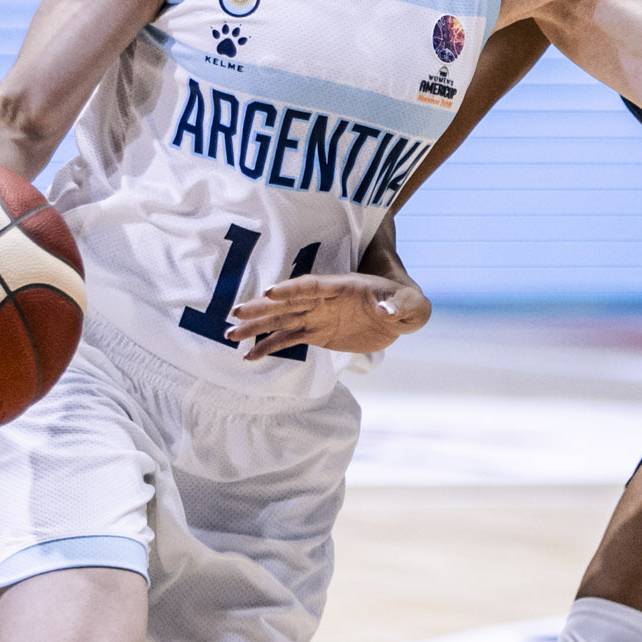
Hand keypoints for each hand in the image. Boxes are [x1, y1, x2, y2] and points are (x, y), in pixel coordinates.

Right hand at [226, 270, 423, 360]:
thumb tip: (385, 311)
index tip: (270, 292)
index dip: (293, 289)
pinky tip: (249, 355)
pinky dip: (268, 346)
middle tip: (236, 312)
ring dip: (256, 326)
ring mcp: (317, 316)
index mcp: (343, 287)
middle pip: (288, 302)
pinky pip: (288, 339)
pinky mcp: (316, 333)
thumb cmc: (406, 302)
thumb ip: (400, 306)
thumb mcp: (411, 304)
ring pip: (281, 320)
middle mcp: (324, 300)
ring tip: (230, 334)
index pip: (313, 286)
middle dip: (263, 307)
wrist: (399, 311)